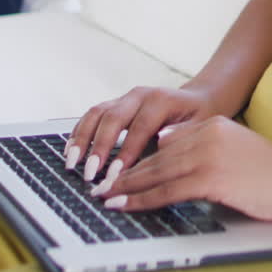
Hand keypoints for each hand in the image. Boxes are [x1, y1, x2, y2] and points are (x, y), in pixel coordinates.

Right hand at [66, 83, 216, 183]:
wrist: (199, 98)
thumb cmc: (200, 117)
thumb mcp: (199, 127)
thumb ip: (181, 138)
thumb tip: (159, 153)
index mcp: (161, 100)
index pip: (139, 127)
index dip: (125, 152)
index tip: (115, 176)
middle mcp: (139, 95)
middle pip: (112, 118)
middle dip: (98, 148)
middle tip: (89, 174)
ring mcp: (125, 98)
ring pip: (97, 113)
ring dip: (82, 138)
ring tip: (72, 163)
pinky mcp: (116, 104)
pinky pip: (92, 115)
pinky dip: (80, 131)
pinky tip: (71, 150)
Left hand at [94, 117, 271, 222]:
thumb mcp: (235, 149)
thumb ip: (202, 145)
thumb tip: (164, 144)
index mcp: (213, 126)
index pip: (166, 145)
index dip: (140, 159)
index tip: (119, 171)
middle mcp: (208, 135)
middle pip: (157, 157)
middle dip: (126, 173)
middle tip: (101, 185)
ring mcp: (209, 155)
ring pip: (157, 172)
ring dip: (126, 187)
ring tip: (105, 198)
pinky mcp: (212, 177)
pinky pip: (168, 191)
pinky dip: (142, 200)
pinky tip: (125, 205)